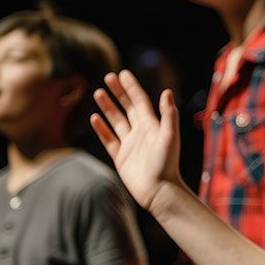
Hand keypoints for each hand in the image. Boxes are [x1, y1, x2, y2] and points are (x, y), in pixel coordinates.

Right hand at [91, 70, 184, 211]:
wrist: (158, 191)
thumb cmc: (166, 163)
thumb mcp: (169, 136)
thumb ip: (168, 115)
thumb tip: (167, 92)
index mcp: (152, 125)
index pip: (140, 101)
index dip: (131, 87)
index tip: (122, 73)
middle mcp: (141, 132)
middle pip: (127, 107)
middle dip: (118, 92)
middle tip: (108, 77)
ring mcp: (130, 144)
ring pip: (116, 121)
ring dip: (108, 107)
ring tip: (98, 93)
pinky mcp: (120, 157)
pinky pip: (109, 139)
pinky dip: (101, 128)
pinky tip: (94, 117)